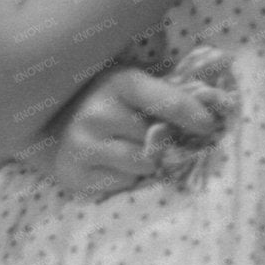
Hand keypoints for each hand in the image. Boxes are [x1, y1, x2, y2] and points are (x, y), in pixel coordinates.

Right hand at [51, 66, 221, 196]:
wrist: (44, 122)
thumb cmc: (102, 101)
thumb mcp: (130, 83)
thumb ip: (166, 89)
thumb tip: (219, 82)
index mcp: (119, 82)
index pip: (168, 100)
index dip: (194, 114)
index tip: (209, 125)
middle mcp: (99, 111)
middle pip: (158, 140)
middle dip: (163, 141)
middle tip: (156, 137)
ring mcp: (84, 143)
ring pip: (144, 164)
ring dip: (145, 160)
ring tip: (129, 147)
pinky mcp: (74, 172)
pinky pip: (123, 182)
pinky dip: (125, 176)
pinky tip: (110, 161)